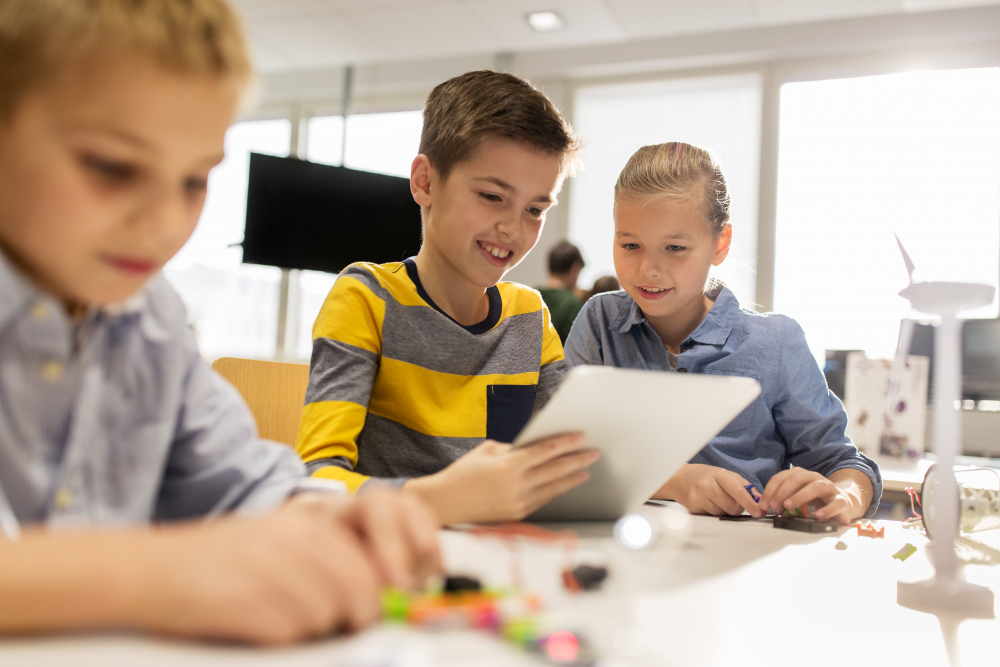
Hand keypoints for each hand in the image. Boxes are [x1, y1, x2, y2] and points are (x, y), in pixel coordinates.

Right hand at [133, 491, 439, 643]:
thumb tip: (373, 595)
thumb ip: (323, 562)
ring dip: (308, 628)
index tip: (363, 615)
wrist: (148, 571)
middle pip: (358, 593)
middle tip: (325, 625)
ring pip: (326, 615)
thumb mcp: (275, 545)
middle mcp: (296, 541)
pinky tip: (250, 622)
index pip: (368, 568)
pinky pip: (290, 633)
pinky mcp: (252, 601)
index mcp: (307, 525)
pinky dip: (277, 637)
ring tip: (273, 615)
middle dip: (349, 617)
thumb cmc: (216, 562)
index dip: (372, 599)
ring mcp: (274, 569)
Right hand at [403, 433, 597, 523]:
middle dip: (577, 460)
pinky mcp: (516, 514)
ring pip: (553, 488)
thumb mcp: (487, 450)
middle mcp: (516, 485)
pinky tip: (565, 484)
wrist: (444, 503)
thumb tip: (535, 447)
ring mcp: (518, 502)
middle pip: (555, 470)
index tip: (581, 437)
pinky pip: (542, 500)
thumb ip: (513, 449)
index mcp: (509, 465)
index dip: (566, 443)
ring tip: (585, 470)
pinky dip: (556, 490)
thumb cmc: (463, 473)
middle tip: (593, 453)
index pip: (545, 451)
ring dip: (571, 478)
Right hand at [653, 463, 761, 516]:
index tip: (758, 512)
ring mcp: (699, 496)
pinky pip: (712, 516)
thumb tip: (759, 499)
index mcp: (719, 474)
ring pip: (722, 514)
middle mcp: (707, 484)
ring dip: (724, 511)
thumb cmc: (706, 476)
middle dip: (736, 508)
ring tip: (716, 500)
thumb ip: (744, 486)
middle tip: (730, 501)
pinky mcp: (693, 506)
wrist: (681, 478)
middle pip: (732, 507)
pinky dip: (714, 513)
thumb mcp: (725, 475)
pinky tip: (708, 504)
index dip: (750, 504)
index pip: (738, 491)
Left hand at [758, 468, 865, 522]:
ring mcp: (830, 488)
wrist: (841, 504)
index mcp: (802, 476)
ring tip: (788, 506)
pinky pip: (836, 503)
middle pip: (798, 478)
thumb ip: (782, 498)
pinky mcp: (842, 501)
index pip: (783, 477)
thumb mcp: (796, 496)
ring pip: (816, 486)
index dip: (771, 490)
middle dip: (783, 491)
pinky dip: (827, 510)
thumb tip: (763, 505)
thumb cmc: (815, 500)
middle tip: (774, 506)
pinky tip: (817, 516)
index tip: (763, 505)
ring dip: (800, 496)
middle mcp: (815, 478)